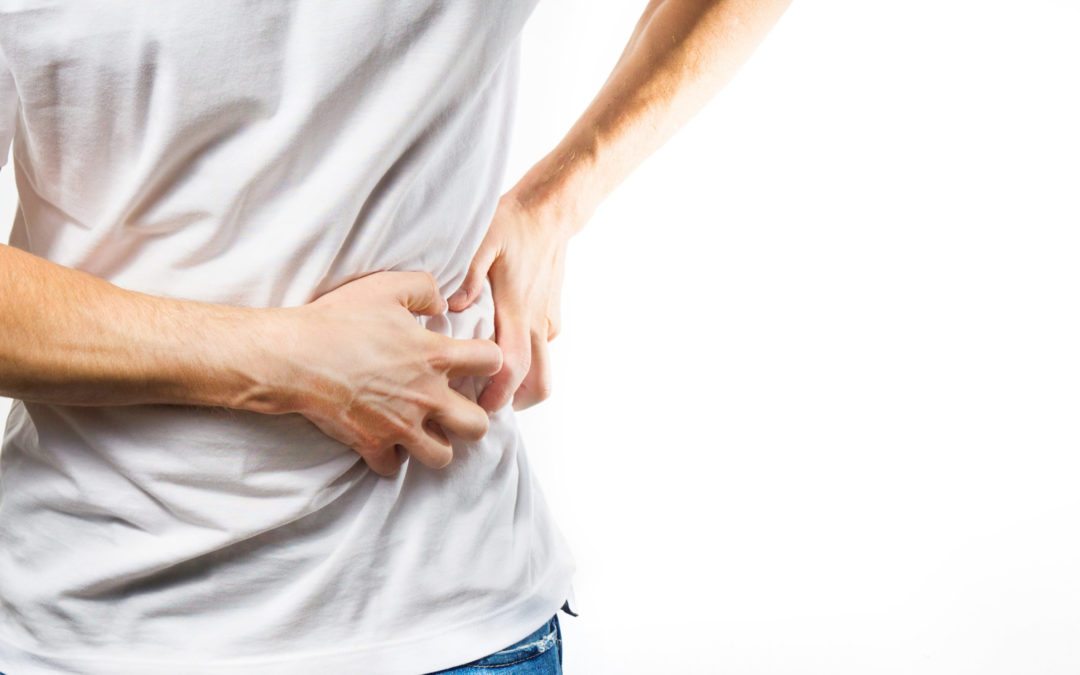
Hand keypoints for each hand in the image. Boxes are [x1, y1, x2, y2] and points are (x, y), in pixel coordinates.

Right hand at [255, 270, 502, 476]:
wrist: (294, 356)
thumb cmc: (339, 319)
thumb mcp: (386, 287)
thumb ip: (424, 289)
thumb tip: (441, 302)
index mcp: (435, 356)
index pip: (492, 362)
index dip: (488, 359)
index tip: (473, 360)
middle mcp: (426, 396)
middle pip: (478, 426)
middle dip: (472, 419)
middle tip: (453, 407)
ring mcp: (400, 425)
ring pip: (442, 456)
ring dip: (436, 444)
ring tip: (423, 430)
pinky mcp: (372, 444)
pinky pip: (394, 467)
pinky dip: (391, 457)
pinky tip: (384, 439)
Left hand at [447, 193, 570, 412]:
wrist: (549, 212)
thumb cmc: (512, 223)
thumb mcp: (483, 240)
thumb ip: (468, 274)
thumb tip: (452, 306)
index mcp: (517, 309)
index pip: (515, 367)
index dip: (499, 394)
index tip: (478, 407)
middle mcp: (536, 321)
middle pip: (539, 383)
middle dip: (515, 403)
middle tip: (484, 406)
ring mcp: (546, 321)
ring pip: (542, 369)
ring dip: (521, 385)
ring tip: (487, 384)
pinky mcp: (550, 316)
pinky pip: (540, 349)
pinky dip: (524, 360)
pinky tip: (497, 349)